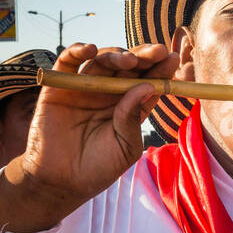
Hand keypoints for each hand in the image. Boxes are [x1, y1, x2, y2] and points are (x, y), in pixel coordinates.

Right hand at [0, 43, 177, 232]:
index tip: (173, 58)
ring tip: (129, 60)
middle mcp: (109, 93)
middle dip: (144, 57)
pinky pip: (68, 61)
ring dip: (117, 55)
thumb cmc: (98, 168)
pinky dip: (77, 50)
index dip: (160, 70)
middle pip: (128, 67)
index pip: (148, 82)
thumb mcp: (125, 147)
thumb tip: (145, 85)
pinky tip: (90, 49)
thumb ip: (133, 118)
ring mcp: (85, 87)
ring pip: (103, 60)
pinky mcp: (59, 85)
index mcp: (129, 106)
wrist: (61, 182)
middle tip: (157, 52)